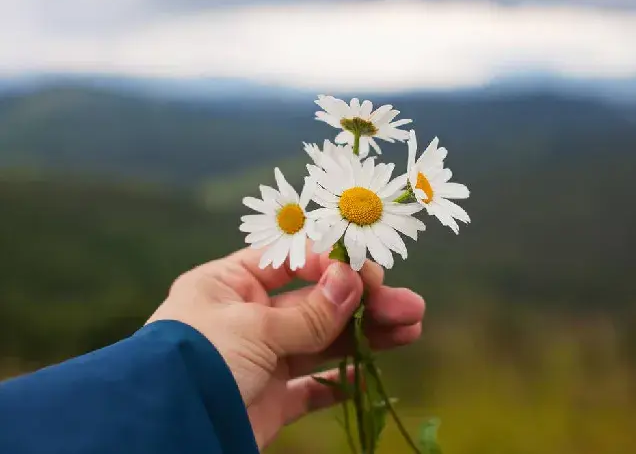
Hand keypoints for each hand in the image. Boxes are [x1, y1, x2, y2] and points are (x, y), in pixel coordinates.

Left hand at [146, 244, 424, 448]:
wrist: (165, 431)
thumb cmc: (198, 359)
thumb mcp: (253, 326)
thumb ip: (309, 312)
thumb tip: (353, 281)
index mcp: (229, 285)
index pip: (290, 263)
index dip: (331, 266)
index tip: (369, 277)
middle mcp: (245, 318)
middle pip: (315, 303)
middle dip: (363, 302)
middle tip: (409, 304)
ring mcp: (259, 360)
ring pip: (321, 342)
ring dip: (364, 335)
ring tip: (411, 328)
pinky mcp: (269, 400)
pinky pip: (311, 388)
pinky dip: (339, 383)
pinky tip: (369, 373)